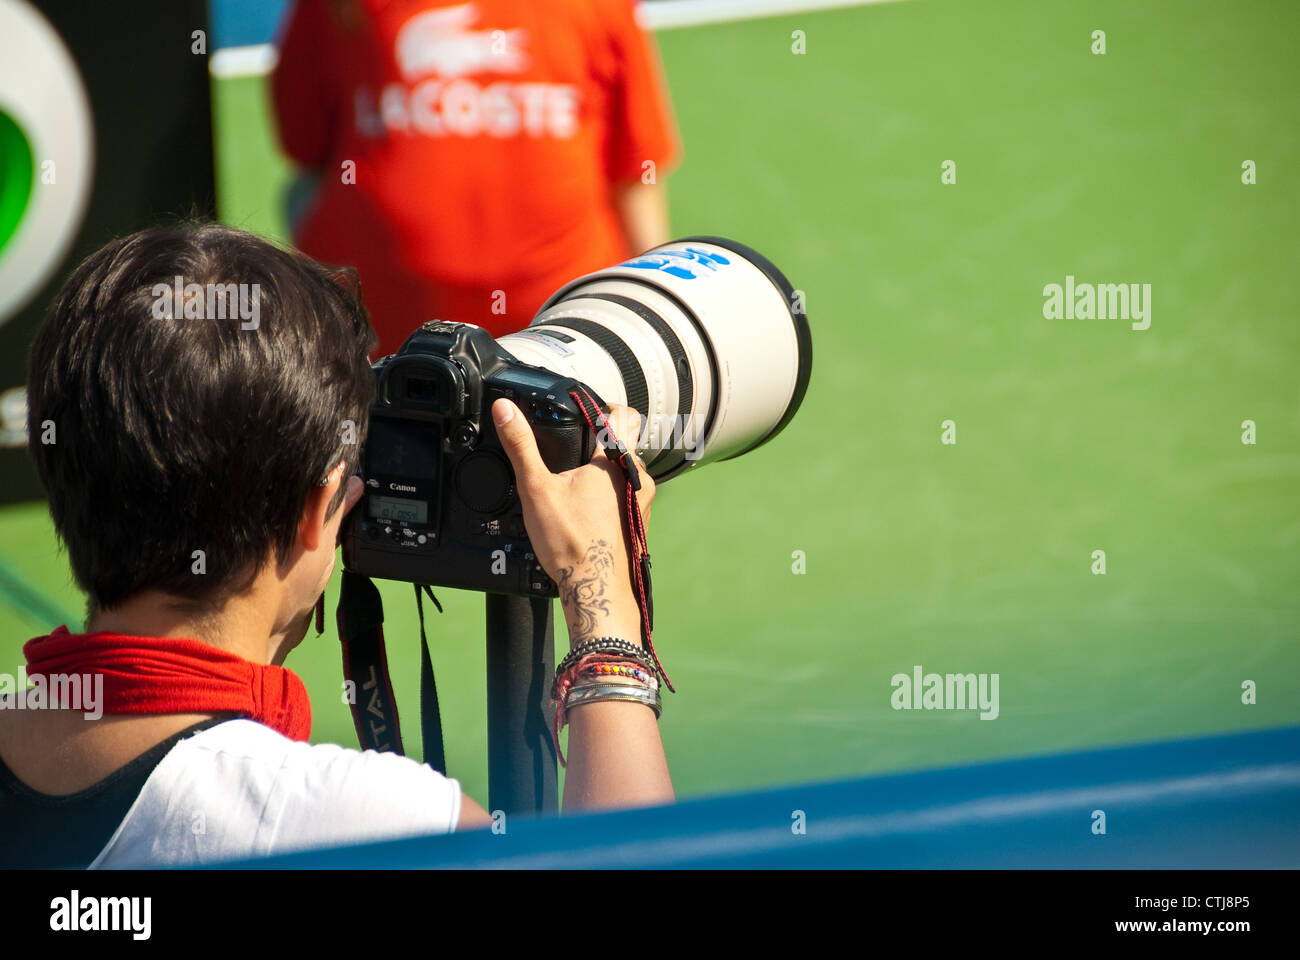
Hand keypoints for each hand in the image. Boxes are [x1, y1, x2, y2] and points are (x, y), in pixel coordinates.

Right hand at [491, 398, 653, 643]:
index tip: (583, 411)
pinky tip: (587, 507)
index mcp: (616, 461)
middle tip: (572, 447)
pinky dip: (610, 492)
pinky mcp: (639, 519)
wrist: (595, 590)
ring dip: (605, 468)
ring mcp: (642, 500)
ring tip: (576, 480)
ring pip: (626, 468)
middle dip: (600, 439)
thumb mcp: (536, 489)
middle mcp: (637, 478)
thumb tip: (506, 410)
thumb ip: (521, 446)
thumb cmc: (572, 544)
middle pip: (624, 441)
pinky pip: (627, 493)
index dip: (603, 406)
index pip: (622, 414)